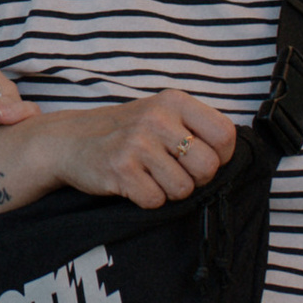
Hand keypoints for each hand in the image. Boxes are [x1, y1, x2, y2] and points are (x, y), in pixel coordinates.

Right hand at [24, 89, 239, 208]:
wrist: (70, 140)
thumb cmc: (124, 132)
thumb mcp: (160, 114)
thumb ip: (194, 128)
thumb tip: (233, 158)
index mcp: (174, 102)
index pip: (225, 134)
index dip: (221, 156)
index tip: (200, 159)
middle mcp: (157, 118)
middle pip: (208, 167)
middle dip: (195, 179)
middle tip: (172, 172)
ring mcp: (137, 143)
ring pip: (183, 189)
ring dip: (168, 191)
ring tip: (149, 176)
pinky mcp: (120, 169)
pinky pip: (155, 201)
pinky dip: (146, 200)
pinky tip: (132, 184)